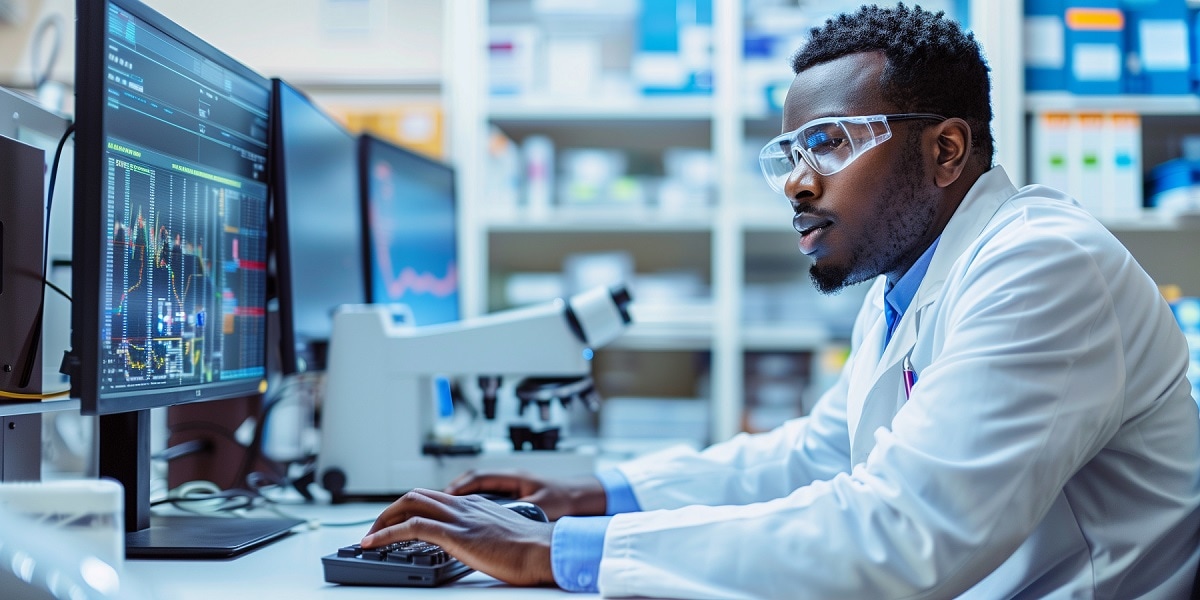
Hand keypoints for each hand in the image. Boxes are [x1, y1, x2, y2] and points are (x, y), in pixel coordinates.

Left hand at [362, 489, 556, 586]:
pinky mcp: (455, 534)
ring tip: (368, 537)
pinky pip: (412, 528)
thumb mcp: (504, 536)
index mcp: (476, 505)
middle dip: (390, 510)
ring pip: (410, 504)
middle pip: (416, 495)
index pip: (434, 497)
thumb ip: (487, 534)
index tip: (396, 523)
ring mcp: (459, 518)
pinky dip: (386, 533)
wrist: (544, 551)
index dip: (410, 508)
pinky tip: (374, 543)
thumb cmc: (532, 549)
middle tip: (376, 528)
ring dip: (383, 519)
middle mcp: (465, 506)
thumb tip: (479, 545)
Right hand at [444, 469, 606, 519]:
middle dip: (453, 491)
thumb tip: (505, 518)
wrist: (583, 498)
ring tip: (444, 511)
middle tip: (434, 504)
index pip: (479, 476)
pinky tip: (467, 517)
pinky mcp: (514, 496)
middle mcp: (510, 479)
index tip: (445, 496)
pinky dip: (473, 504)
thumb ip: (522, 510)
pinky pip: (487, 496)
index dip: (459, 486)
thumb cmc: (566, 498)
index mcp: (514, 477)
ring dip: (461, 497)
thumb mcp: (542, 506)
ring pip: (478, 489)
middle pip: (473, 480)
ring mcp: (511, 487)